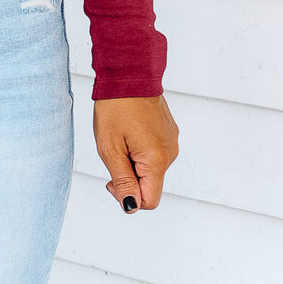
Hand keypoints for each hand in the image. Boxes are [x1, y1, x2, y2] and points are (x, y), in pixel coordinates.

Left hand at [93, 95, 178, 211]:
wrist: (129, 76)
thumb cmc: (116, 110)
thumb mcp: (111, 150)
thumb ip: (123, 181)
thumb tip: (131, 206)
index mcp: (157, 160)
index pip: (149, 201)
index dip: (128, 198)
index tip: (112, 181)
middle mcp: (170, 154)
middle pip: (149, 186)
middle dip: (128, 179)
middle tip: (113, 155)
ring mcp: (171, 143)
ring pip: (150, 170)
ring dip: (133, 164)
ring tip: (121, 140)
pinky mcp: (169, 135)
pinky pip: (154, 155)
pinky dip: (139, 152)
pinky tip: (129, 134)